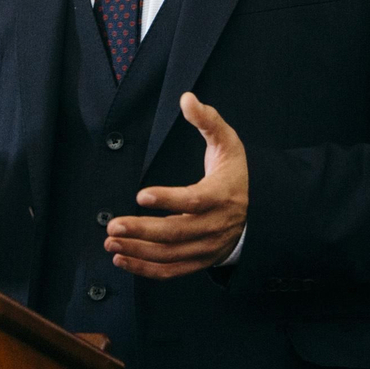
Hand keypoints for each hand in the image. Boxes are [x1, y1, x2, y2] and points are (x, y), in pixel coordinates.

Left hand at [104, 92, 248, 279]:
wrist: (258, 211)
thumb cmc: (235, 173)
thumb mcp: (228, 143)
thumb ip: (208, 120)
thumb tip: (187, 98)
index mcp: (222, 196)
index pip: (194, 201)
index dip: (168, 200)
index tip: (141, 194)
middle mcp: (215, 226)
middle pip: (176, 233)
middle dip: (142, 230)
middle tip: (113, 224)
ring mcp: (207, 247)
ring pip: (170, 255)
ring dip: (138, 251)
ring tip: (111, 241)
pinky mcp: (199, 261)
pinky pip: (171, 270)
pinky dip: (144, 269)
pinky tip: (121, 258)